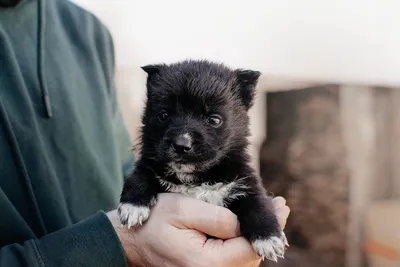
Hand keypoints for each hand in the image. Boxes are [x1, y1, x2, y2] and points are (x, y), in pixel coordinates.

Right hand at [108, 193, 289, 266]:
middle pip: (251, 256)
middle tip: (280, 206)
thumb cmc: (155, 222)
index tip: (282, 206)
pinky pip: (233, 259)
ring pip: (244, 259)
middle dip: (267, 231)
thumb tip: (239, 225)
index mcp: (207, 263)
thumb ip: (214, 218)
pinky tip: (247, 227)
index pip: (249, 248)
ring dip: (256, 236)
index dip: (270, 226)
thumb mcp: (182, 209)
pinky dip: (244, 243)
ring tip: (270, 212)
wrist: (133, 241)